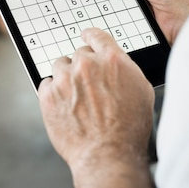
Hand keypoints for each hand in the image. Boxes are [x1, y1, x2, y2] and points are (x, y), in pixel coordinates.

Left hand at [38, 28, 154, 187]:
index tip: (85, 36)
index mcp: (112, 60)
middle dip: (83, 67)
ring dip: (66, 77)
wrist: (107, 154)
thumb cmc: (129, 128)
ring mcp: (65, 79)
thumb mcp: (141, 91)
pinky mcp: (48, 95)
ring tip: (75, 97)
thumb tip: (119, 64)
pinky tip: (65, 106)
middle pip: (79, 54)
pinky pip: (46, 84)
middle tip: (88, 86)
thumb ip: (127, 70)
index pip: (96, 35)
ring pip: (60, 66)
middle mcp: (87, 65)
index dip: (90, 36)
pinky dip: (53, 92)